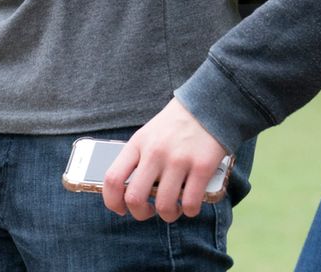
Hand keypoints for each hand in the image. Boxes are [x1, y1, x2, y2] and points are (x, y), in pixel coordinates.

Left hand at [101, 98, 228, 221]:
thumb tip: (128, 192)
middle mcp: (155, 152)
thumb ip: (138, 159)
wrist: (207, 105)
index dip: (112, 201)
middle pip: (135, 198)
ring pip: (164, 205)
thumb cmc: (175, 126)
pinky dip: (189, 211)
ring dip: (168, 215)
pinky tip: (190, 204)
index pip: (113, 178)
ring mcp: (179, 160)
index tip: (120, 209)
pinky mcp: (202, 167)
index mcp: (138, 143)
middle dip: (140, 213)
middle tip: (149, 212)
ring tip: (173, 209)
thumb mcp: (148, 135)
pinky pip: (190, 203)